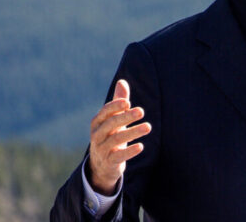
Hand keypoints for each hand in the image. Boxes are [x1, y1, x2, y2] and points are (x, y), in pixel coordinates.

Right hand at [88, 80, 151, 194]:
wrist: (101, 165)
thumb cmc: (110, 136)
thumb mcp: (113, 120)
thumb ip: (118, 102)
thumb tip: (122, 81)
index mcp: (97, 122)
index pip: (105, 112)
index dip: (115, 106)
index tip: (128, 102)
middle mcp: (97, 135)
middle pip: (111, 124)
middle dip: (126, 117)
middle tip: (141, 111)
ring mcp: (101, 149)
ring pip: (116, 140)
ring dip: (133, 132)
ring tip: (148, 127)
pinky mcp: (108, 162)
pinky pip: (118, 156)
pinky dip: (129, 152)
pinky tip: (141, 146)